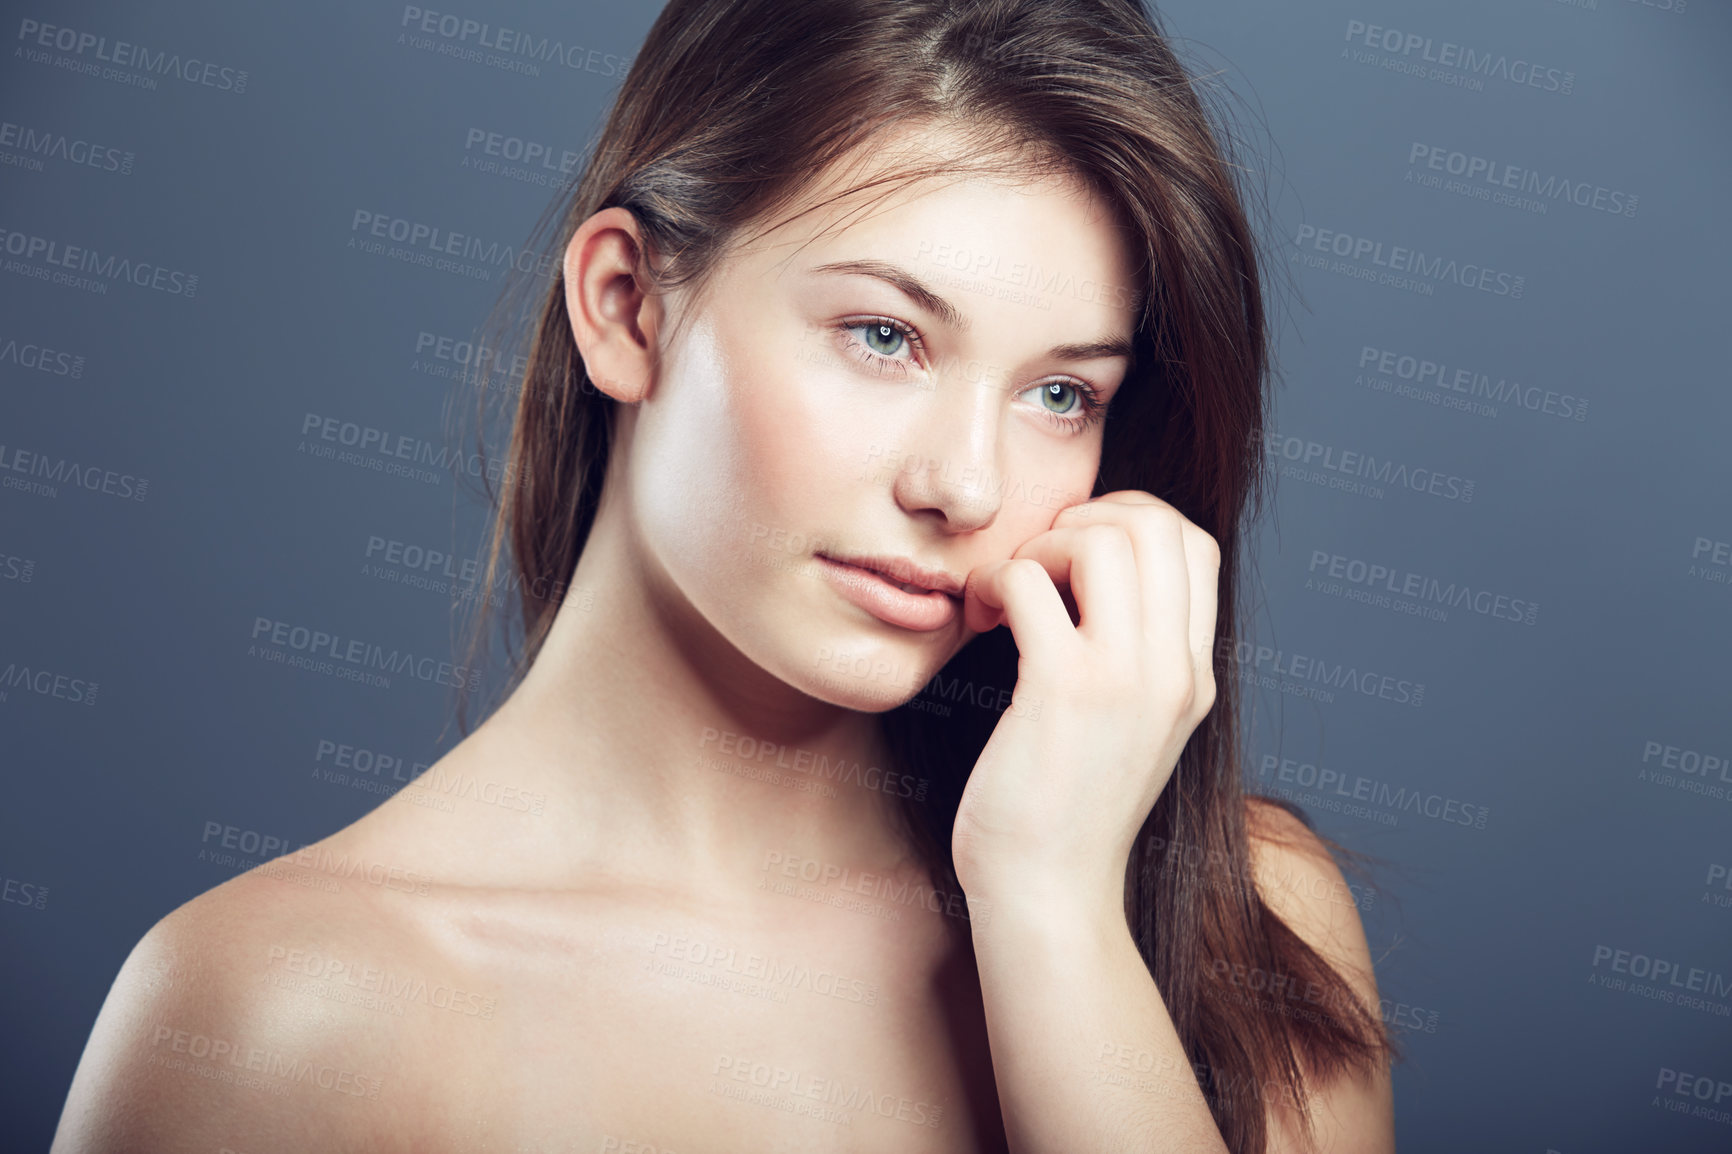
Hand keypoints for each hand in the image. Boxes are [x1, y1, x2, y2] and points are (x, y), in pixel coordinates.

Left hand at [951, 490, 1220, 916]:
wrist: (1050, 897)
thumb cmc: (1066, 812)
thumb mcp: (1130, 730)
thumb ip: (1134, 660)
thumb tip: (1093, 574)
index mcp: (1194, 676)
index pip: (1194, 543)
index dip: (1130, 521)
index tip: (1074, 558)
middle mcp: (1173, 671)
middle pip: (1154, 524)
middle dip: (1083, 520)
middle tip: (1037, 566)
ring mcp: (1124, 680)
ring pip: (1101, 538)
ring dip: (1039, 545)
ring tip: (1009, 593)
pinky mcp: (1061, 692)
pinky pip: (1031, 582)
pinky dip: (996, 580)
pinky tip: (981, 617)